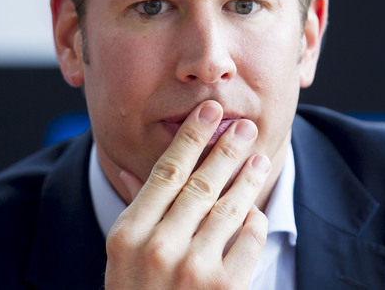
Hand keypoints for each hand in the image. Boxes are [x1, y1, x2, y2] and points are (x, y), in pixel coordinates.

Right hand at [104, 100, 270, 288]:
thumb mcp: (123, 256)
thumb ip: (137, 211)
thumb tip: (132, 166)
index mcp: (128, 233)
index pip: (166, 171)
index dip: (191, 136)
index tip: (209, 111)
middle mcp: (159, 247)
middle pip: (201, 183)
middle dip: (226, 149)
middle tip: (244, 127)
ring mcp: (193, 269)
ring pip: (229, 207)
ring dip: (248, 178)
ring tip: (261, 159)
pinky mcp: (225, 288)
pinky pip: (247, 240)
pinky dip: (254, 222)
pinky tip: (256, 210)